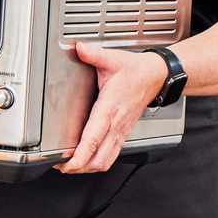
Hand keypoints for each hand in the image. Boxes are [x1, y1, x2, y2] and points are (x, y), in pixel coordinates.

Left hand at [53, 42, 167, 174]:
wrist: (156, 77)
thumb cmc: (135, 71)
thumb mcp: (113, 58)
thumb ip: (94, 54)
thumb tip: (79, 48)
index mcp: (109, 109)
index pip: (92, 139)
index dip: (78, 156)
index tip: (65, 162)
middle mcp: (115, 125)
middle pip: (98, 159)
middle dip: (78, 168)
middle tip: (61, 166)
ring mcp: (121, 132)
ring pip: (105, 161)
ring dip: (88, 168)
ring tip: (71, 166)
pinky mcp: (123, 133)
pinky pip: (111, 155)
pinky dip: (98, 162)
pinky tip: (88, 159)